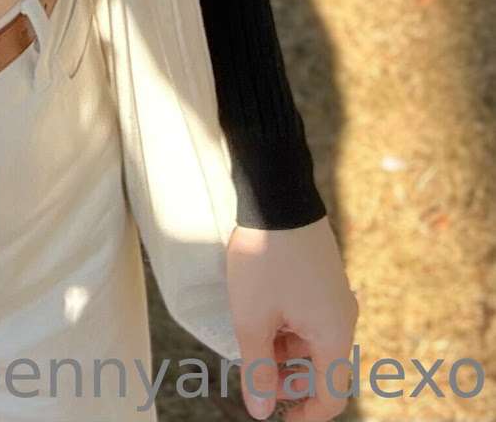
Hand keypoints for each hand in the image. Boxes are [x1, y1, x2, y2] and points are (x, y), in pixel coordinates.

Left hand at [227, 217, 359, 420]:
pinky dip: (288, 325)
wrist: (277, 195)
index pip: (331, 395)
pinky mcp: (323, 274)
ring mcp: (335, 293)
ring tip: (249, 342)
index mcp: (334, 335)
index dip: (307, 414)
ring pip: (313, 338)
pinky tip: (260, 314)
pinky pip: (310, 313)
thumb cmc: (266, 259)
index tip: (281, 418)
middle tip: (253, 377)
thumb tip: (261, 410)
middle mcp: (343, 317)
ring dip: (285, 350)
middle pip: (322, 367)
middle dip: (288, 378)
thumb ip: (258, 368)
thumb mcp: (253, 318)